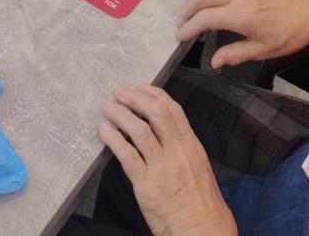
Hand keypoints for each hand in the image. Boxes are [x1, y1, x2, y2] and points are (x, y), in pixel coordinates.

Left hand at [100, 84, 236, 235]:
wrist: (204, 231)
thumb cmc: (203, 204)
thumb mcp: (200, 168)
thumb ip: (183, 149)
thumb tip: (167, 133)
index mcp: (192, 146)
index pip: (173, 111)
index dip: (155, 95)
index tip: (141, 86)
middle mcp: (178, 153)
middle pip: (156, 114)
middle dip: (136, 99)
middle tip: (120, 92)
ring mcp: (162, 169)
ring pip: (140, 131)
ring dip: (121, 115)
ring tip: (108, 107)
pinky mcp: (148, 187)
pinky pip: (128, 157)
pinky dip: (114, 140)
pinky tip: (105, 132)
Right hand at [177, 0, 308, 69]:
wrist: (308, 11)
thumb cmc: (289, 33)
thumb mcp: (263, 51)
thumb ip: (235, 55)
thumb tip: (214, 62)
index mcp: (243, 15)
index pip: (205, 18)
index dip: (189, 28)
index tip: (181, 37)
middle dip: (186, 11)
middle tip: (182, 26)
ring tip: (191, 13)